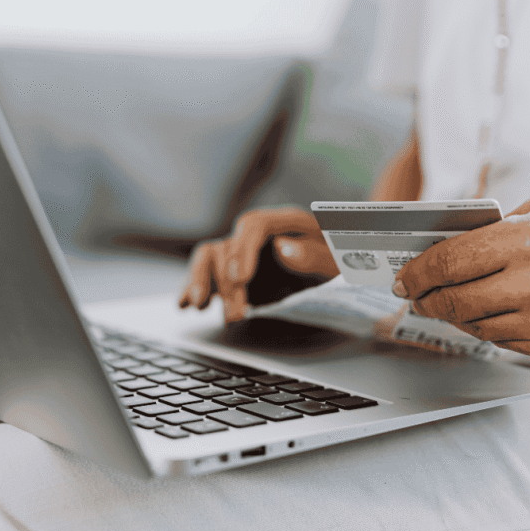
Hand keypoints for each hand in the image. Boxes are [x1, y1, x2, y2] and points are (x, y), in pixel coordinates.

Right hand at [178, 207, 339, 322]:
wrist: (344, 270)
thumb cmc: (344, 261)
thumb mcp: (340, 260)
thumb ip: (315, 255)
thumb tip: (284, 249)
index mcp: (286, 222)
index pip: (254, 226)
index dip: (243, 250)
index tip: (241, 278)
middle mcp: (259, 235)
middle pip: (226, 244)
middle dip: (219, 277)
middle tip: (225, 308)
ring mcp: (244, 254)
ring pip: (210, 258)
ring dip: (201, 281)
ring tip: (199, 305)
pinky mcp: (236, 275)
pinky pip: (209, 276)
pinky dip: (195, 288)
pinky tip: (185, 304)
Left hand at [392, 198, 529, 361]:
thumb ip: (500, 229)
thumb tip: (452, 247)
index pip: (449, 262)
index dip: (416, 272)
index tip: (403, 276)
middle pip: (453, 301)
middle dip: (425, 299)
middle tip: (414, 295)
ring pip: (476, 327)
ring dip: (454, 316)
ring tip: (447, 303)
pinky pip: (506, 343)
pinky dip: (489, 329)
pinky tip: (488, 315)